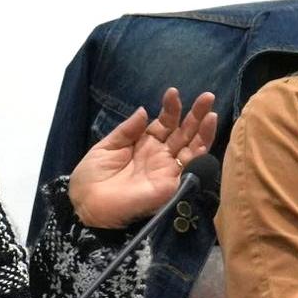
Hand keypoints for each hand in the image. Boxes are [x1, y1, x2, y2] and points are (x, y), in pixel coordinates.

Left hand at [68, 88, 218, 228]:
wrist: (86, 205)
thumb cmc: (91, 178)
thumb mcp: (106, 147)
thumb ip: (127, 130)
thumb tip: (144, 110)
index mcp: (144, 144)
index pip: (164, 123)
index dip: (170, 109)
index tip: (173, 92)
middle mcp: (159, 156)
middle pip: (183, 132)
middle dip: (195, 114)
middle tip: (207, 96)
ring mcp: (167, 169)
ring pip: (192, 147)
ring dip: (204, 129)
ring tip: (211, 111)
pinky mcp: (172, 184)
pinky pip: (191, 167)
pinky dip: (201, 150)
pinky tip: (207, 135)